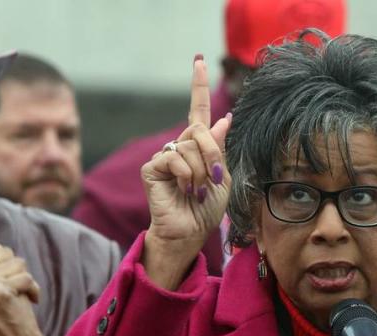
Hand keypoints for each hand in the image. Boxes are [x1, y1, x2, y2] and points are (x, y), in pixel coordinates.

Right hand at [140, 55, 232, 288]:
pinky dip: (186, 176)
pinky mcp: (152, 168)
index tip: (199, 61)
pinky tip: (183, 190)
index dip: (198, 86)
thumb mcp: (222, 177)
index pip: (197, 111)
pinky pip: (174, 159)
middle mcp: (179, 147)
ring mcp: (164, 157)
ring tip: (196, 191)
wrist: (190, 232)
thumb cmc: (206, 209)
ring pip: (189, 147)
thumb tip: (224, 118)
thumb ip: (220, 149)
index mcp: (197, 147)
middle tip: (215, 179)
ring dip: (200, 172)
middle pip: (199, 132)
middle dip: (213, 155)